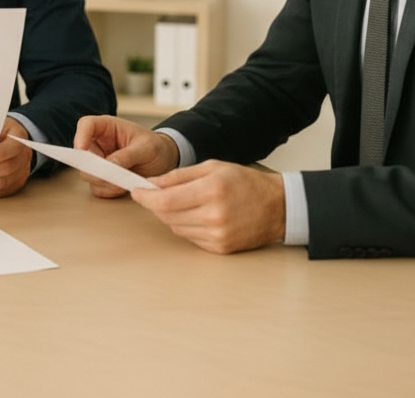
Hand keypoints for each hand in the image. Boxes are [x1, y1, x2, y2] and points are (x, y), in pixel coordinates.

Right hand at [73, 114, 178, 197]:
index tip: (82, 151)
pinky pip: (98, 188)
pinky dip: (109, 191)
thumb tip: (110, 165)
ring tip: (125, 180)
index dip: (80, 136)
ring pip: (88, 175)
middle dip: (95, 168)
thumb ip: (128, 155)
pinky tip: (124, 186)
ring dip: (104, 182)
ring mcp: (100, 163)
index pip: (86, 125)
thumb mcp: (147, 147)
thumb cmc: (155, 147)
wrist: (164, 161)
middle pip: (82, 156)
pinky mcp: (103, 179)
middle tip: (112, 174)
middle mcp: (99, 144)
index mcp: (107, 128)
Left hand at [131, 160, 284, 252]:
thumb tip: (151, 183)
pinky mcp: (220, 248)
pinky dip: (187, 226)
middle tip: (159, 193)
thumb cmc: (245, 183)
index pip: (165, 200)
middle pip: (167, 215)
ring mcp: (217, 235)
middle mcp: (214, 215)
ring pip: (176, 227)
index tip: (137, 191)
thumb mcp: (212, 167)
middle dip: (157, 204)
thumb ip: (179, 176)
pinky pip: (190, 238)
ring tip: (189, 202)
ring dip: (173, 215)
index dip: (146, 197)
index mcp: (212, 190)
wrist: (277, 207)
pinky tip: (200, 216)